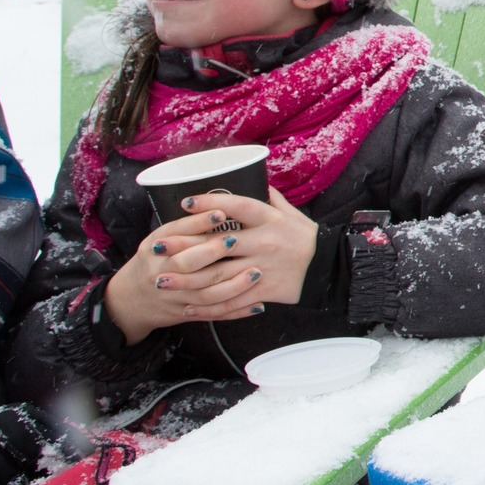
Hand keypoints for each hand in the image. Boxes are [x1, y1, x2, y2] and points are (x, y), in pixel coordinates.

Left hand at [102, 190, 319, 341]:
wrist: (328, 268)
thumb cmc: (306, 237)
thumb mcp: (292, 213)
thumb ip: (270, 198)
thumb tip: (253, 178)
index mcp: (270, 220)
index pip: (236, 206)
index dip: (209, 203)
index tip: (185, 202)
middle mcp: (264, 243)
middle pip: (217, 244)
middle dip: (184, 246)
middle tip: (156, 247)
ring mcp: (262, 268)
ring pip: (218, 275)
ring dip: (187, 280)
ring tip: (162, 280)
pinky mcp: (264, 291)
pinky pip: (232, 301)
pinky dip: (209, 306)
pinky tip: (189, 306)